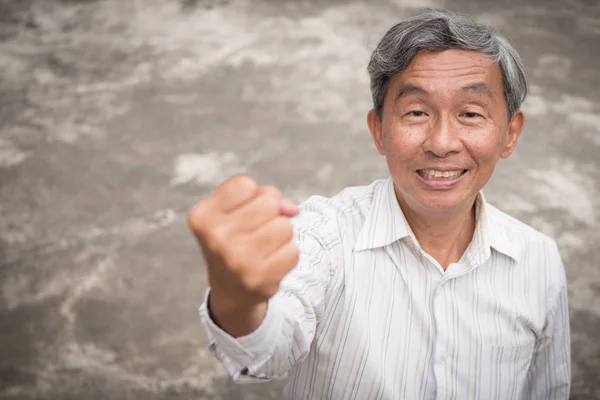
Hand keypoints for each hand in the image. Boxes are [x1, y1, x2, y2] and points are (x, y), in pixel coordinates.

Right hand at [189, 175, 299, 330]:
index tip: (240, 213)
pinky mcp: (260, 280)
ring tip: (264, 246)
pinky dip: (287, 254)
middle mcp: (216, 239)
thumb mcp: (233, 210)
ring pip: (285, 226)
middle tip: (256, 231)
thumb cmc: (235, 237)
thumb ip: (262, 195)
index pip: (244, 184)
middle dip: (270, 213)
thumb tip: (292, 210)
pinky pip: (293, 251)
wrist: (231, 289)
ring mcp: (238, 262)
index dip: (251, 196)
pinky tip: (270, 262)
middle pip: (269, 203)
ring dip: (281, 233)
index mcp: (202, 217)